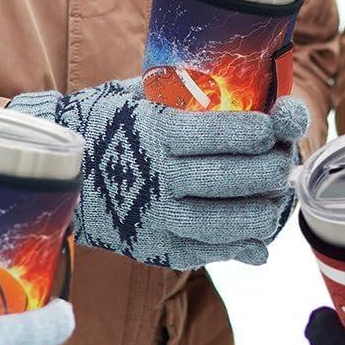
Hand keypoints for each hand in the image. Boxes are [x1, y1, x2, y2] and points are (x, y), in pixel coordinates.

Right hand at [10, 82, 309, 268]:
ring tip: (276, 201)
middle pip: (226, 179)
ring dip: (260, 214)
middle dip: (268, 170)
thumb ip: (199, 96)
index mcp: (153, 130)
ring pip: (219, 223)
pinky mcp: (153, 246)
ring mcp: (152, 216)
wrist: (61, 170)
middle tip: (284, 161)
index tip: (277, 127)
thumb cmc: (115, 120)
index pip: (214, 133)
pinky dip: (238, 247)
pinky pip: (204, 252)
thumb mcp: (146, 93)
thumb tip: (268, 113)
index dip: (256, 132)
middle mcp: (153, 175)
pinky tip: (259, 237)